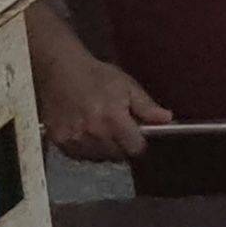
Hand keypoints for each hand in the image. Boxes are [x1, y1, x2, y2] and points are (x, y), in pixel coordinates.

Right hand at [41, 50, 173, 160]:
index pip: (135, 148)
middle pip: (117, 155)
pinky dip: (84, 150)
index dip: (138, 142)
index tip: (136, 135)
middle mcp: (93, 131)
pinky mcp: (59, 140)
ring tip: (99, 130)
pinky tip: (85, 134)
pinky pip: (78, 156)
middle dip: (121, 145)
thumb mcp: (126, 85)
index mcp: (113, 118)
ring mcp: (74, 138)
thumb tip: (166, 119)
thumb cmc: (95, 75)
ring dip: (102, 149)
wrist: (59, 69)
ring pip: (97, 157)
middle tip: (116, 129)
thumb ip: (146, 106)